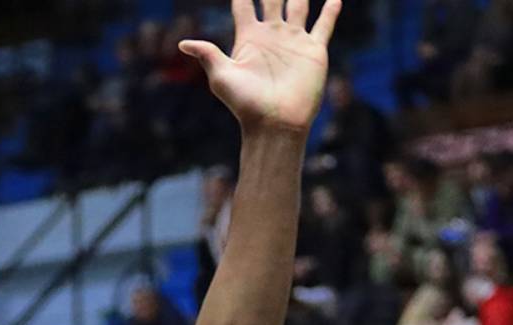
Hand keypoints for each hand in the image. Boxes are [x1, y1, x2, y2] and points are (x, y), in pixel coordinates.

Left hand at [179, 0, 342, 133]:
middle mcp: (271, 35)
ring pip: (298, 6)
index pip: (242, 5)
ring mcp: (294, 41)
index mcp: (248, 37)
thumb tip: (182, 44)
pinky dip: (331, 10)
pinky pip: (324, 25)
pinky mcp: (314, 51)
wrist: (275, 124)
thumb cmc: (246, 104)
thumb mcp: (222, 77)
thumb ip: (208, 55)